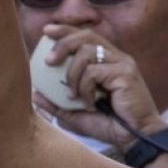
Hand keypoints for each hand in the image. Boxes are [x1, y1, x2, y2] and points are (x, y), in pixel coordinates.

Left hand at [33, 25, 165, 150]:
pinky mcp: (125, 73)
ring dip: (72, 75)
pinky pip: (93, 72)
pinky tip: (88, 104)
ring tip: (72, 96)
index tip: (46, 31)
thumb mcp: (74, 114)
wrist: (132, 137)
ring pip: (86, 52)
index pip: (85, 36)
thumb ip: (55, 104)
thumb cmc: (107, 125)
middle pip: (86, 35)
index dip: (65, 30)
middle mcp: (115, 58)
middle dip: (63, 44)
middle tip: (48, 61)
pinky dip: (84, 89)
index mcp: (106, 61)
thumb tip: (35, 94)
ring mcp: (122, 64)